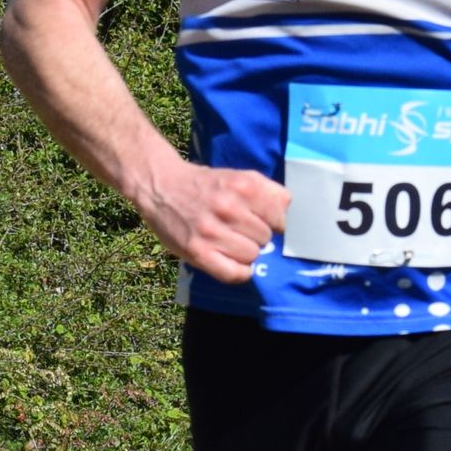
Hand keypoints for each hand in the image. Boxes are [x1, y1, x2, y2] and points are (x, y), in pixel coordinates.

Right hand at [136, 157, 288, 283]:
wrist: (161, 186)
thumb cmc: (205, 184)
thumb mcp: (239, 176)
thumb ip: (267, 191)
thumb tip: (289, 214)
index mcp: (244, 186)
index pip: (281, 218)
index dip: (276, 224)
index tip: (266, 225)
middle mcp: (229, 208)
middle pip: (266, 238)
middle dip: (258, 237)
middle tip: (243, 232)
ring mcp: (212, 231)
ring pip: (252, 256)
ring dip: (247, 253)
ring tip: (233, 244)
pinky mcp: (197, 252)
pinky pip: (233, 274)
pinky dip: (240, 272)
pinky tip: (235, 263)